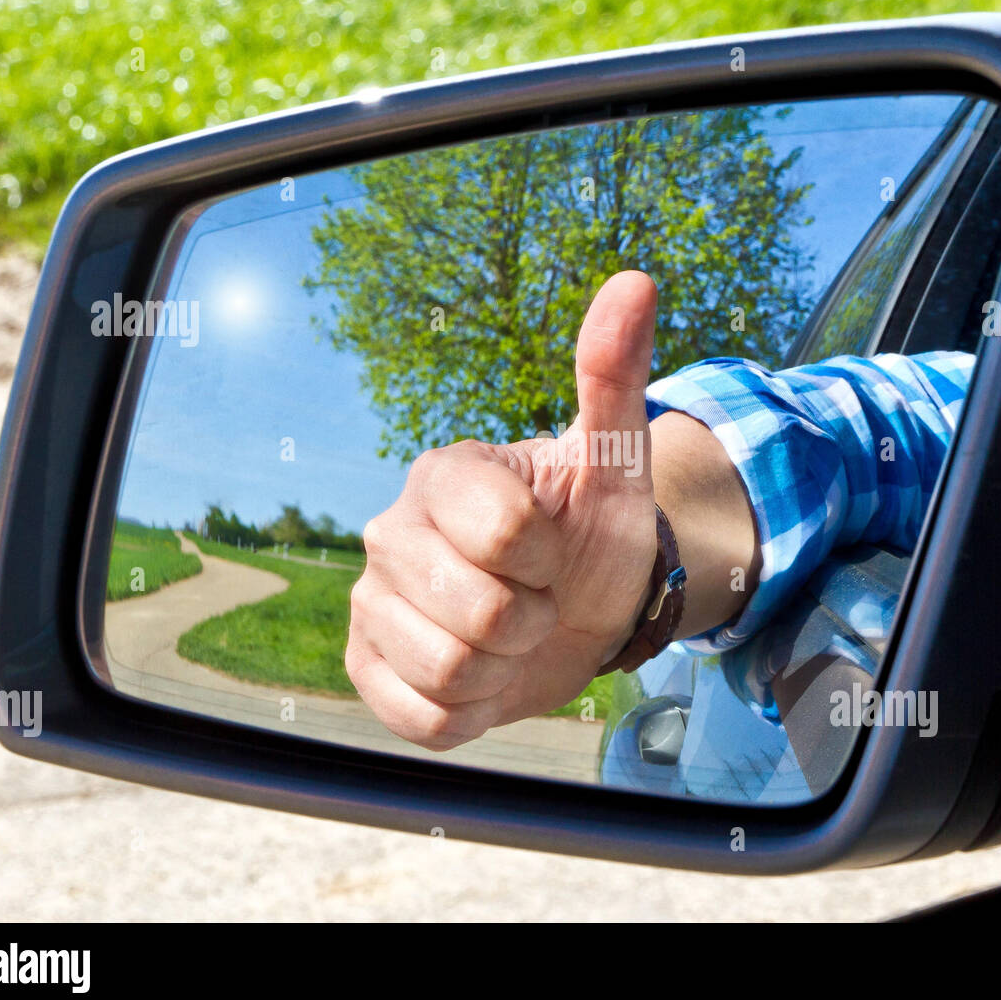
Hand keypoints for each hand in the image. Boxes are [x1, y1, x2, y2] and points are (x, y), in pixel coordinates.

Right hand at [347, 271, 659, 749]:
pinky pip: (422, 717)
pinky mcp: (365, 670)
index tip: (553, 547)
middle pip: (481, 613)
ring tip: (510, 636)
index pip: (506, 534)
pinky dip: (470, 711)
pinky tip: (480, 675)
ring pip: (451, 670)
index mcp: (443, 476)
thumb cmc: (589, 534)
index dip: (550, 557)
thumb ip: (612, 375)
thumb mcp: (614, 464)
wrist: (574, 613)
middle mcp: (389, 534)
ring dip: (506, 667)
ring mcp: (370, 605)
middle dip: (534, 618)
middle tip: (536, 598)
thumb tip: (635, 281)